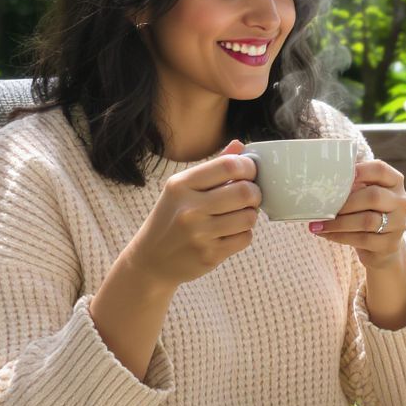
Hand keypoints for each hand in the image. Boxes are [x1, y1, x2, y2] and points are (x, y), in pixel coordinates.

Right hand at [125, 140, 260, 288]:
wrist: (151, 260)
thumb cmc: (171, 218)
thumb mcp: (182, 189)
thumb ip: (213, 168)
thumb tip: (240, 145)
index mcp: (181, 185)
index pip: (228, 166)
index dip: (248, 166)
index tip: (249, 172)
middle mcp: (189, 209)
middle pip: (244, 191)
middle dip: (255, 192)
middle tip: (250, 195)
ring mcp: (199, 234)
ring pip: (249, 217)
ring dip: (251, 214)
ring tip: (239, 214)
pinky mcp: (209, 255)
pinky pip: (245, 238)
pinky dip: (244, 234)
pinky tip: (230, 232)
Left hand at [310, 159, 405, 269]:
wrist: (381, 247)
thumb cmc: (367, 213)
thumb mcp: (364, 195)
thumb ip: (353, 184)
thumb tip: (325, 177)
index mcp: (394, 182)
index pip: (381, 170)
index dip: (361, 171)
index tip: (338, 175)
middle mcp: (401, 201)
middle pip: (374, 196)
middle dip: (345, 202)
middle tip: (323, 207)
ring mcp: (399, 224)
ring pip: (367, 221)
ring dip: (339, 222)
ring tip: (319, 224)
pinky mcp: (390, 244)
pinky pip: (362, 239)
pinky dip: (340, 236)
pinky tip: (326, 234)